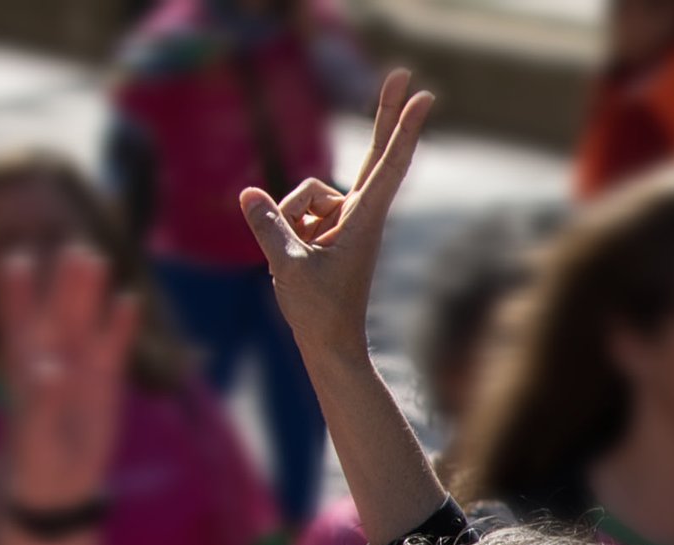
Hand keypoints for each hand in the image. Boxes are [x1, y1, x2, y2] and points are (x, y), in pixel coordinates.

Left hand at [2, 245, 137, 512]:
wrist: (63, 481)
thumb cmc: (38, 456)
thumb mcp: (35, 430)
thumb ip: (41, 397)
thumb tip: (49, 367)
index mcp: (26, 365)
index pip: (19, 320)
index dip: (17, 292)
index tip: (16, 260)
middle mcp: (52, 357)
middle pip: (58, 312)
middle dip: (64, 282)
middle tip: (74, 250)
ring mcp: (80, 366)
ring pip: (86, 321)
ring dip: (90, 293)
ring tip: (96, 259)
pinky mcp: (105, 380)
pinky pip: (114, 345)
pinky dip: (121, 325)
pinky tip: (128, 300)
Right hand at [239, 69, 433, 362]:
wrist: (330, 343)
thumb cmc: (318, 311)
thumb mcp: (288, 267)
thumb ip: (269, 227)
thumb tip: (249, 193)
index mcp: (365, 221)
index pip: (389, 165)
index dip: (403, 129)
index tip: (425, 98)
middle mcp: (361, 214)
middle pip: (375, 153)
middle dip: (387, 114)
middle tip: (404, 72)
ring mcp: (346, 219)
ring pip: (305, 193)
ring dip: (291, 221)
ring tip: (305, 263)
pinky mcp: (330, 227)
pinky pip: (296, 209)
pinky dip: (287, 228)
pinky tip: (299, 260)